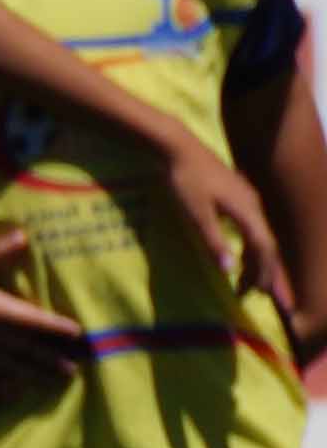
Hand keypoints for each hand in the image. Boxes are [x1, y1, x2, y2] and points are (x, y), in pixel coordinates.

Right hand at [0, 228, 87, 396]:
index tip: (78, 333)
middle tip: (74, 370)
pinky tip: (10, 396)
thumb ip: (1, 250)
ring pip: (9, 367)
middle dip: (52, 360)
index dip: (55, 327)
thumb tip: (25, 236)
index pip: (32, 320)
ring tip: (54, 382)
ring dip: (34, 376)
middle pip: (26, 350)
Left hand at [163, 143, 296, 321]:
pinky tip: (241, 258)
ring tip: (247, 285)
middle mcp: (253, 207)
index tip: (268, 297)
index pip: (265, 250)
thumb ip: (213, 241)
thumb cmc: (185, 181)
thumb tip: (228, 270)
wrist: (179, 149)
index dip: (268, 274)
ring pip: (260, 238)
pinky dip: (250, 248)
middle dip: (268, 274)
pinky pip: (251, 229)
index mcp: (247, 212)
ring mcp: (247, 201)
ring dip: (257, 263)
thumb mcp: (196, 214)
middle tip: (266, 299)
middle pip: (268, 246)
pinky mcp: (237, 198)